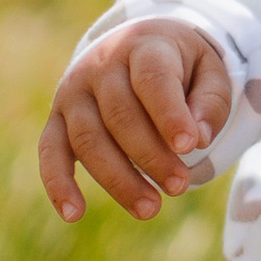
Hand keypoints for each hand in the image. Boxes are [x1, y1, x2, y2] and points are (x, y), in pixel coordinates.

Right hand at [39, 23, 233, 224]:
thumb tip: (197, 139)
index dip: (169, 114)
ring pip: (88, 139)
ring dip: (118, 179)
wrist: (137, 46)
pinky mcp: (57, 119)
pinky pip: (50, 152)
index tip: (190, 146)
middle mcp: (101, 65)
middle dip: (151, 156)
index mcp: (143, 46)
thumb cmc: (182, 66)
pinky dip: (57, 184)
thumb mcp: (210, 69)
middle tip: (179, 186)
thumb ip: (210, 100)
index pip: (152, 78)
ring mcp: (73, 92)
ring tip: (150, 209)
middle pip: (120, 114)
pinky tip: (73, 213)